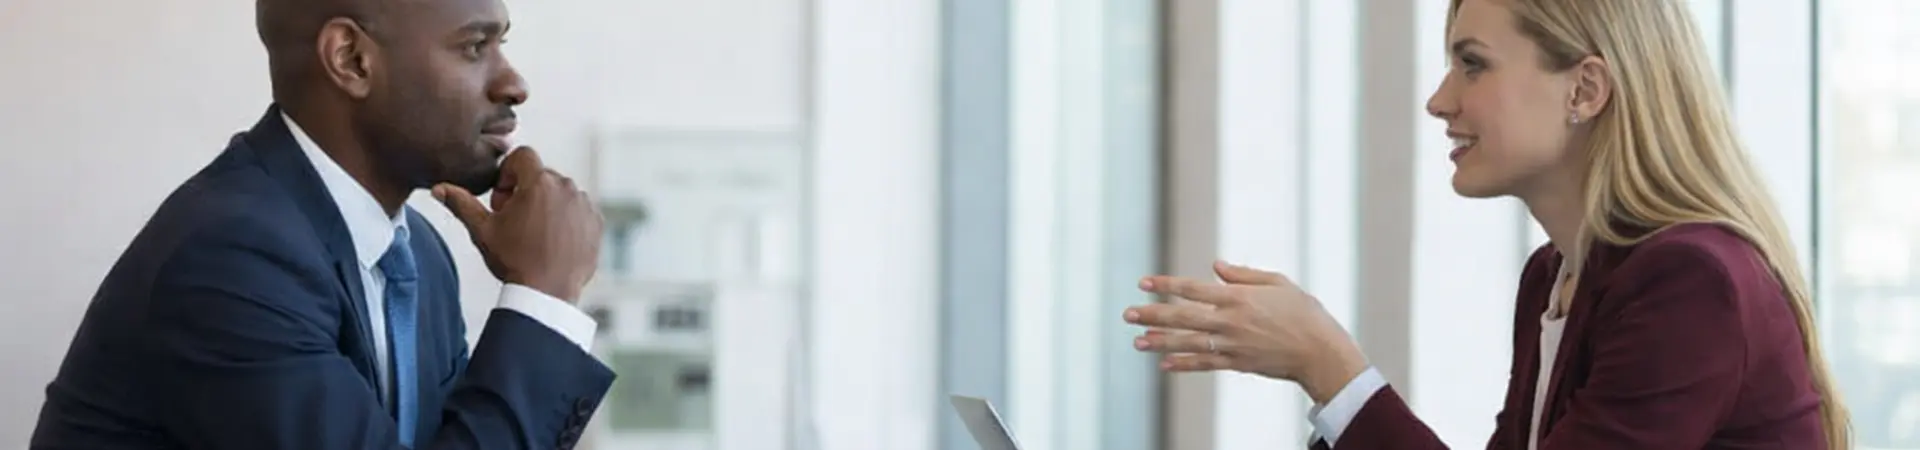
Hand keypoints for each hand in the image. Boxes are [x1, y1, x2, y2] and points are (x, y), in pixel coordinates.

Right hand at [433, 147, 602, 302]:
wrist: (547, 294)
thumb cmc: (514, 261)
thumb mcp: (483, 230)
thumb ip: (461, 203)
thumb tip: (439, 189)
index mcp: (538, 182)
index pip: (523, 156)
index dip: (508, 173)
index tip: (504, 199)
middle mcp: (566, 187)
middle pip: (542, 175)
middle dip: (526, 191)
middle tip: (515, 221)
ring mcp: (584, 204)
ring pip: (561, 192)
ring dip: (547, 204)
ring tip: (534, 234)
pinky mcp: (596, 222)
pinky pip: (579, 210)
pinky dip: (567, 219)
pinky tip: (553, 241)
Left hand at [1123, 261, 1367, 403]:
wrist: (1320, 350)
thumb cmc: (1303, 312)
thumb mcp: (1277, 282)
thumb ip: (1244, 275)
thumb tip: (1216, 266)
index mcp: (1238, 297)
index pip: (1192, 289)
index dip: (1166, 286)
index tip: (1143, 283)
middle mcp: (1230, 321)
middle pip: (1182, 317)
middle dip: (1152, 315)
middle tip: (1127, 314)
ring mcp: (1232, 344)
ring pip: (1188, 343)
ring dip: (1160, 342)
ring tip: (1137, 341)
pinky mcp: (1237, 364)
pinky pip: (1204, 364)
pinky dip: (1183, 364)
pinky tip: (1163, 365)